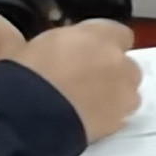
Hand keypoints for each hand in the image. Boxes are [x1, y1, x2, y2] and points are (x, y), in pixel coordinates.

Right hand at [16, 19, 140, 141]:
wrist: (28, 112)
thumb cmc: (28, 74)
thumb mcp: (43, 42)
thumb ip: (72, 42)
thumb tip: (74, 48)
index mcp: (99, 34)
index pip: (119, 34)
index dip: (105, 46)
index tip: (92, 54)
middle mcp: (117, 60)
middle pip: (127, 65)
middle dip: (112, 72)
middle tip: (85, 81)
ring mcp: (123, 92)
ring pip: (128, 92)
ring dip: (113, 96)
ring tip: (84, 103)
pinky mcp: (118, 121)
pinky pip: (119, 117)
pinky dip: (107, 118)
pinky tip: (84, 119)